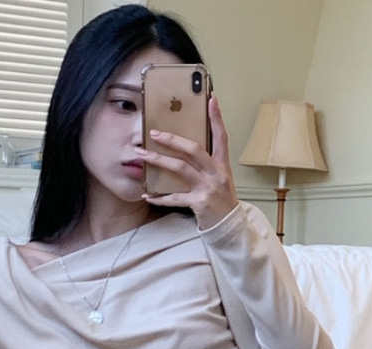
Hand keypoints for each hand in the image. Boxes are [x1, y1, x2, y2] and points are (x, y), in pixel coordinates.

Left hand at [137, 94, 237, 229]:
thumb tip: (184, 149)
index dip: (216, 118)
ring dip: (158, 160)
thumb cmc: (221, 201)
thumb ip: (206, 165)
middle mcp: (216, 174)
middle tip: (153, 132)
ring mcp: (208, 188)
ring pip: (180, 168)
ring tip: (142, 155)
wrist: (229, 226)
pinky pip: (174, 197)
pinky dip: (159, 197)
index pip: (221, 137)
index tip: (211, 99)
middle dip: (171, 139)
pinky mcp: (199, 203)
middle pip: (193, 149)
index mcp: (222, 166)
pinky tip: (147, 194)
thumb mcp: (219, 179)